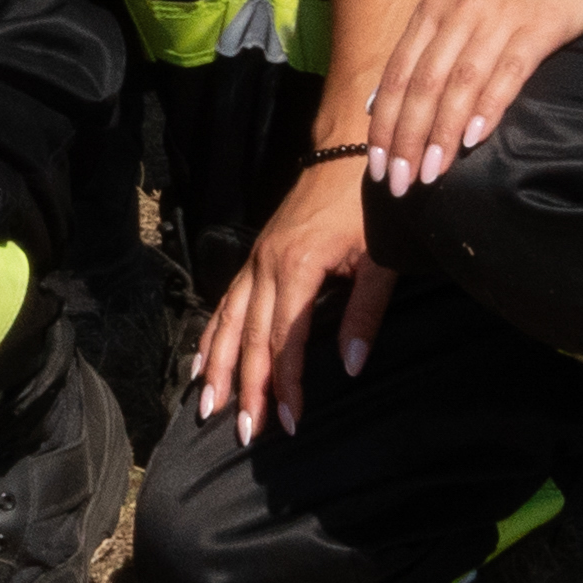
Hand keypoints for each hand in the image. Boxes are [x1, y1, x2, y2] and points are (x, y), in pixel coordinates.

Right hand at [189, 161, 387, 434]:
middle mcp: (266, 267)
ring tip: (208, 406)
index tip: (290, 422)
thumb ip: (364, 314)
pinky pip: (225, 302)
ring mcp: (255, 260)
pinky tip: (202, 361)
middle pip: (248, 338)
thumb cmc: (370, 204)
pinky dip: (212, 335)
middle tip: (244, 432)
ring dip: (217, 366)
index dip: (286, 385)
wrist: (347, 151)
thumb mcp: (380, 259)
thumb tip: (351, 367)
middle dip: (245, 388)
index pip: (283, 341)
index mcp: (297, 269)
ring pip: (227, 321)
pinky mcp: (255, 256)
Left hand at [358, 0, 582, 190]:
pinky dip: (487, 107)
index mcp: (434, 10)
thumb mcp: (463, 10)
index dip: (385, 124)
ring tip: (431, 173)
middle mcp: (458, 12)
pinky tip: (474, 138)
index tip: (377, 167)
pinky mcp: (537, 27)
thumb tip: (385, 101)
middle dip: (406, 138)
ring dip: (441, 133)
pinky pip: (506, 72)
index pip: (398, 74)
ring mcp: (497, 18)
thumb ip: (430, 50)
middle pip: (422, 84)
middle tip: (400, 183)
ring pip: (458, 83)